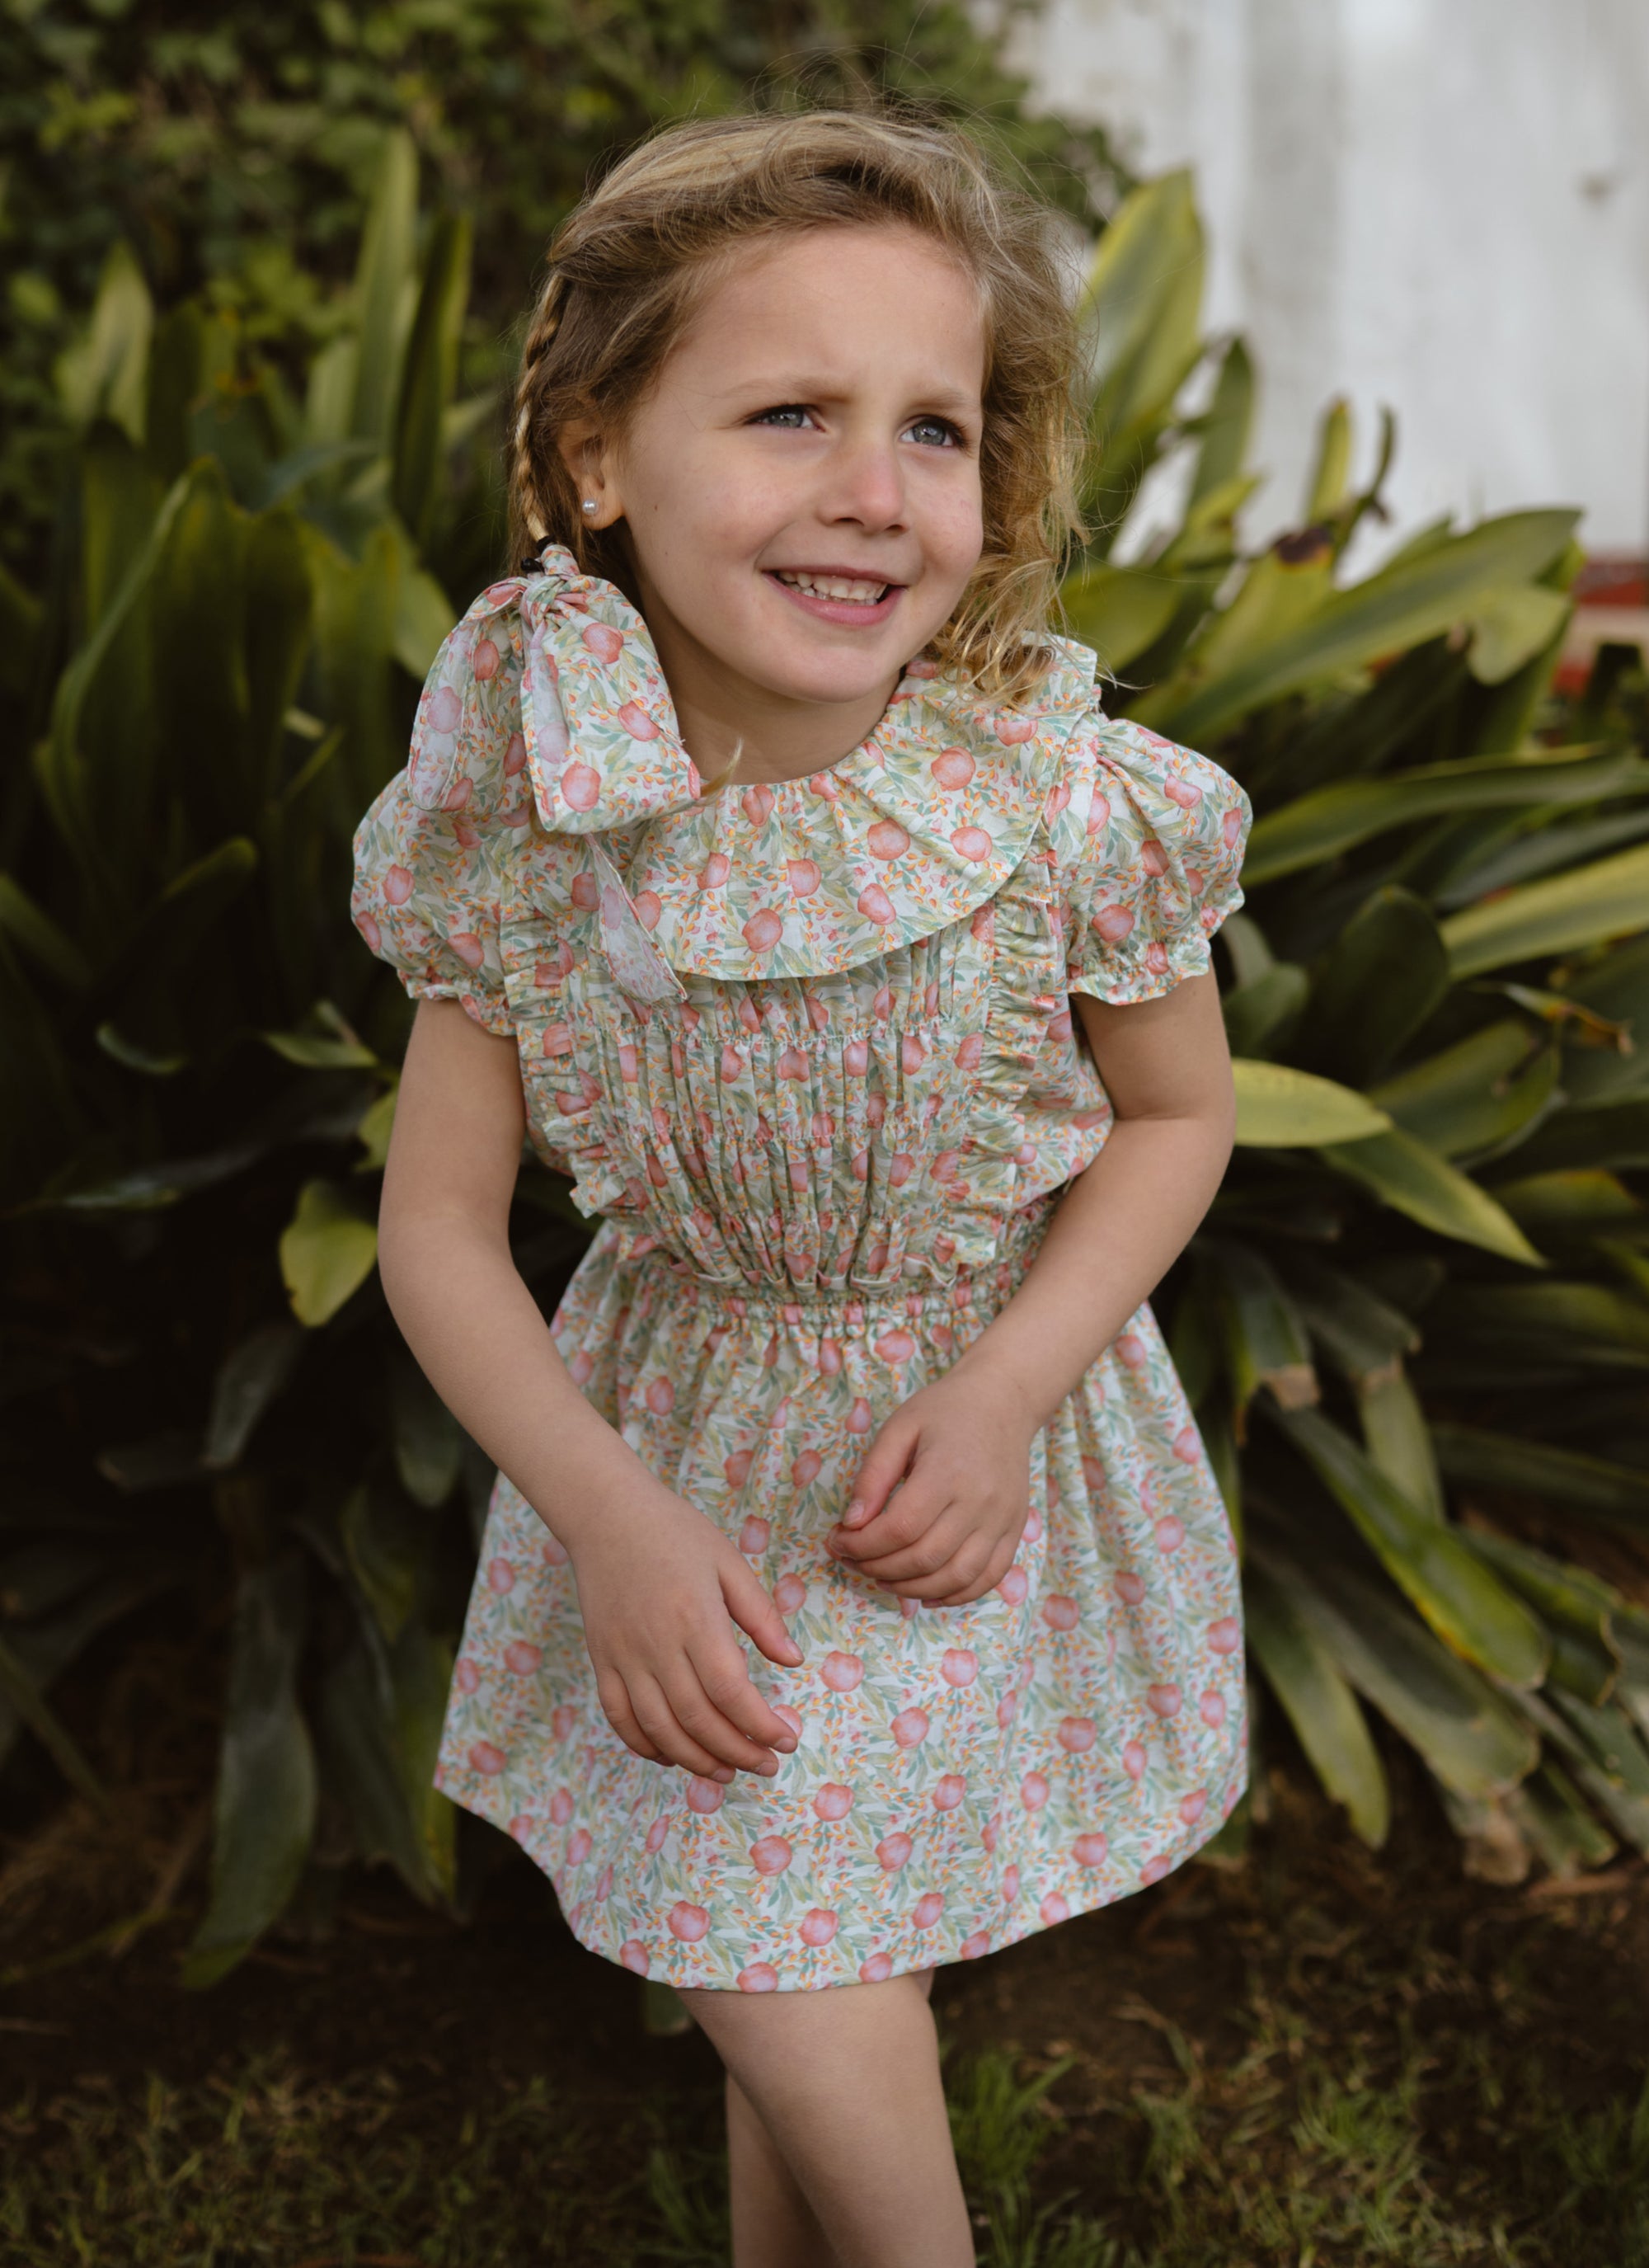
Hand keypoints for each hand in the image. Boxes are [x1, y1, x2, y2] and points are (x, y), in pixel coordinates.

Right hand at [565, 1482, 803, 1778]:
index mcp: (695, 1618)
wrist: (606, 1514)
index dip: (760, 1725)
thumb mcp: (728, 1562)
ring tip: (727, 1772)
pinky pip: (619, 1717)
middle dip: (737, 1752)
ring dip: (695, 1760)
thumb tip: (793, 1661)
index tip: (786, 1742)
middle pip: (697, 1719)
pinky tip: (673, 1756)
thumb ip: (761, 1615)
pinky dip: (646, 1745)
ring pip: (658, 1728)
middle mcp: (656, 1644)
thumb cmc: (675, 1532)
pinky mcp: (601, 1660)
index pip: (730, 1690)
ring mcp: (623, 1656)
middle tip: (765, 1766)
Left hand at [825, 1362, 1037, 1604]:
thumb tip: (852, 1524)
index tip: (838, 1541)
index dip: (862, 1545)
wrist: (1004, 1402)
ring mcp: (1002, 1520)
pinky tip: (924, 1591)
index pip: (899, 1529)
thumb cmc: (944, 1411)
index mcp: (947, 1472)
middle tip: (853, 1560)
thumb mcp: (899, 1428)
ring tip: (881, 1576)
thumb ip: (873, 1476)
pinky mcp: (1014, 1531)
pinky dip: (954, 1595)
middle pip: (924, 1558)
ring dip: (911, 1588)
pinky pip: (987, 1579)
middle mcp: (979, 1502)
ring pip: (955, 1577)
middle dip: (877, 1568)